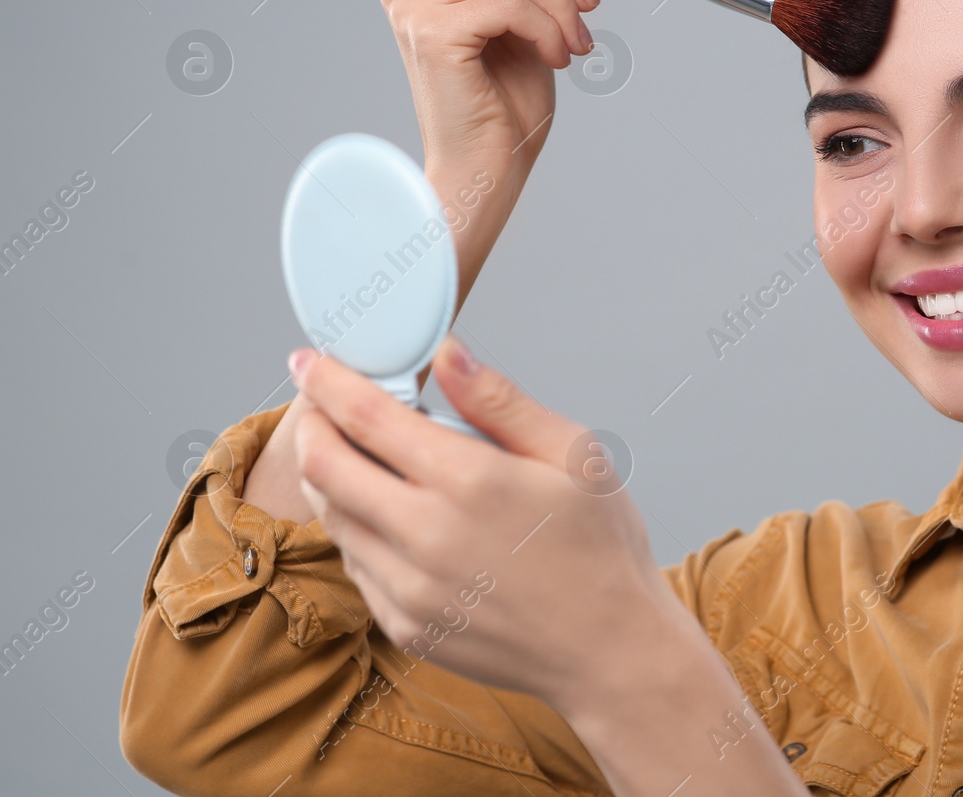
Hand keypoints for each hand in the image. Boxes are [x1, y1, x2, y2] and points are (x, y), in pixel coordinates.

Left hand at [287, 335, 672, 711]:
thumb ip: (500, 401)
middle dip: (312, 426)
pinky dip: (359, 531)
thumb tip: (448, 354)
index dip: (327, 382)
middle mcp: (428, 536)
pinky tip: (393, 518)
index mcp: (471, 481)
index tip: (309, 361)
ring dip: (330, 479)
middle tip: (322, 408)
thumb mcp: (575, 454)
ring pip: (334, 519)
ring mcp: (411, 589)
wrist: (611, 650)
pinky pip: (357, 566)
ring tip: (359, 457)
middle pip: (324, 468)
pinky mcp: (406, 626)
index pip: (366, 418)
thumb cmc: (601, 546)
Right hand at [380, 0, 601, 204]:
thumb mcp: (524, 14)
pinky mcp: (431, 34)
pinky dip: (550, 28)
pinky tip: (557, 58)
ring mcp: (414, 7)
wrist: (488, 167)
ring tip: (575, 42)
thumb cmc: (504, 104)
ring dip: (561, 3)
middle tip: (587, 4)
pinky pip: (510, 2)